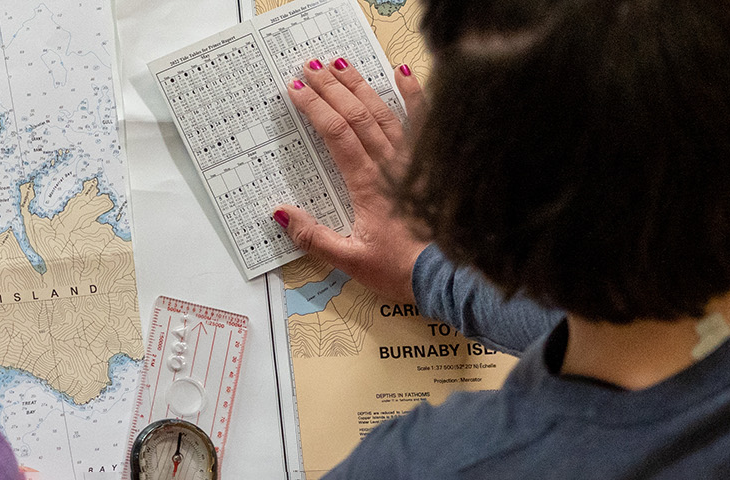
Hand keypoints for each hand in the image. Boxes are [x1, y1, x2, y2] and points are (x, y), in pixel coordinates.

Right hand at [276, 59, 427, 302]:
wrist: (448, 274)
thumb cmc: (401, 269)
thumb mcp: (351, 261)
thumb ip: (314, 238)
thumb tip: (281, 214)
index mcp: (367, 184)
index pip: (336, 133)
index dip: (314, 107)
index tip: (296, 89)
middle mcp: (390, 164)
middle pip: (356, 114)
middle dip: (331, 87)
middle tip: (310, 66)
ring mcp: (412, 159)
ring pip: (383, 111)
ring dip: (360, 85)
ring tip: (340, 64)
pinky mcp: (429, 163)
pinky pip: (423, 120)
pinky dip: (414, 93)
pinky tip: (402, 71)